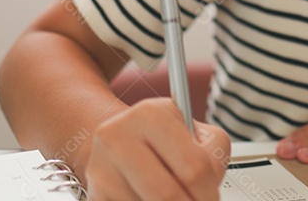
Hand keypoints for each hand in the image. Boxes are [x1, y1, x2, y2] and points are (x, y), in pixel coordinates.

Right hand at [85, 97, 230, 200]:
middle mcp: (118, 136)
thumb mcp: (195, 133)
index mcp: (150, 115)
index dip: (209, 192)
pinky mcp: (94, 193)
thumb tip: (210, 188)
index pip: (193, 167)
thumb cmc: (162, 139)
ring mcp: (100, 167)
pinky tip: (149, 196)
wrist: (118, 140)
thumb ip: (213, 154)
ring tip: (173, 196)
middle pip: (166, 194)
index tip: (212, 197)